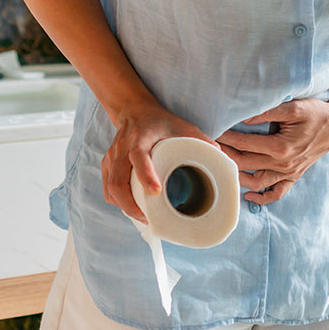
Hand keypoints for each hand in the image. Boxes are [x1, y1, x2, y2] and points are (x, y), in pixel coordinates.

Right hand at [101, 102, 218, 222]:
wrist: (133, 110)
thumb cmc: (161, 121)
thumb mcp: (184, 126)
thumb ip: (201, 141)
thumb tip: (221, 158)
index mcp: (140, 138)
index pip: (137, 157)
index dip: (145, 174)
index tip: (155, 191)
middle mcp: (122, 148)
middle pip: (118, 181)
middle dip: (131, 204)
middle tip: (149, 218)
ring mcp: (112, 157)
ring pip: (111, 188)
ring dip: (125, 207)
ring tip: (143, 218)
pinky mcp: (107, 164)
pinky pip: (108, 189)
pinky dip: (118, 203)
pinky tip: (132, 210)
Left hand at [216, 99, 328, 204]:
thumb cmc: (316, 113)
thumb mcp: (293, 107)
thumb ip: (268, 112)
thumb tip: (245, 117)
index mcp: (281, 147)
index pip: (244, 144)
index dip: (225, 138)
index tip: (211, 132)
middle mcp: (284, 164)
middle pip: (245, 164)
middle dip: (224, 156)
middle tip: (209, 148)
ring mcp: (289, 173)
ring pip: (256, 181)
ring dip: (237, 176)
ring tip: (221, 166)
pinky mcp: (293, 176)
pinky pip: (277, 193)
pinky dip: (262, 197)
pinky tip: (248, 194)